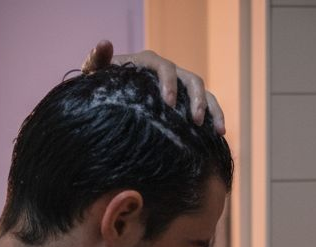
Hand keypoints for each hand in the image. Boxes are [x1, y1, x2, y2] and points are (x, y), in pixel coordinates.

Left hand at [81, 39, 226, 134]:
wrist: (110, 98)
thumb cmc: (102, 84)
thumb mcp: (96, 74)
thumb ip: (97, 60)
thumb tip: (105, 43)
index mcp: (149, 62)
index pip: (164, 67)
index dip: (169, 83)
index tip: (169, 103)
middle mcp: (168, 71)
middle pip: (190, 79)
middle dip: (196, 99)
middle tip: (194, 120)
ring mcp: (179, 85)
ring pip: (204, 92)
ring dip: (212, 109)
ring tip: (217, 130)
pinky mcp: (186, 100)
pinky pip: (207, 105)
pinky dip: (215, 117)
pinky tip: (218, 134)